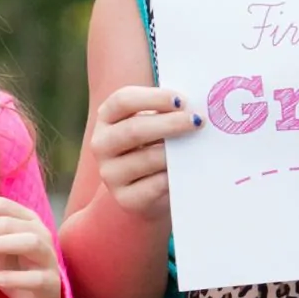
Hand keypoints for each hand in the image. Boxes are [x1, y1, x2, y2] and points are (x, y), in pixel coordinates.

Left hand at [0, 195, 62, 297]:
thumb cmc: (13, 269)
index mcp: (26, 219)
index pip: (1, 206)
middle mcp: (40, 233)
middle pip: (10, 223)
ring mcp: (48, 257)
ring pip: (30, 242)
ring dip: (0, 243)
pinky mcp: (50, 282)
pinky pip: (36, 278)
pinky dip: (15, 277)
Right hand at [89, 85, 199, 224]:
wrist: (150, 193)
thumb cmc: (156, 147)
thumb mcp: (155, 125)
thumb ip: (166, 112)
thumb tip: (192, 108)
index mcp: (107, 118)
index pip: (123, 100)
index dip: (153, 98)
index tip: (181, 101)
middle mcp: (101, 145)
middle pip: (134, 129)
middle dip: (170, 123)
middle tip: (197, 121)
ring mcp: (110, 174)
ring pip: (147, 159)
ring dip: (176, 151)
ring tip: (197, 146)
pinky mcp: (126, 199)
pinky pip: (156, 185)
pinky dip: (174, 176)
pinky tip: (188, 170)